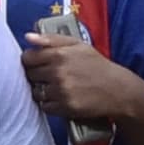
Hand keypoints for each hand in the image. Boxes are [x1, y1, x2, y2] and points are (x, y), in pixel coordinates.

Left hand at [23, 36, 143, 124]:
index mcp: (59, 54)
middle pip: (30, 75)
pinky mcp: (64, 108)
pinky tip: (60, 97)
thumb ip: (51, 39)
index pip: (27, 58)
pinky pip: (44, 106)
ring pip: (36, 92)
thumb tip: (28, 37)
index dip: (30, 60)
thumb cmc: (96, 64)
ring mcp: (60, 92)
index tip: (36, 62)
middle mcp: (57, 73)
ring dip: (42, 90)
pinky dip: (49, 103)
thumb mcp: (78, 44)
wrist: (116, 89)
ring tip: (55, 87)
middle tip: (48, 75)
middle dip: (36, 74)